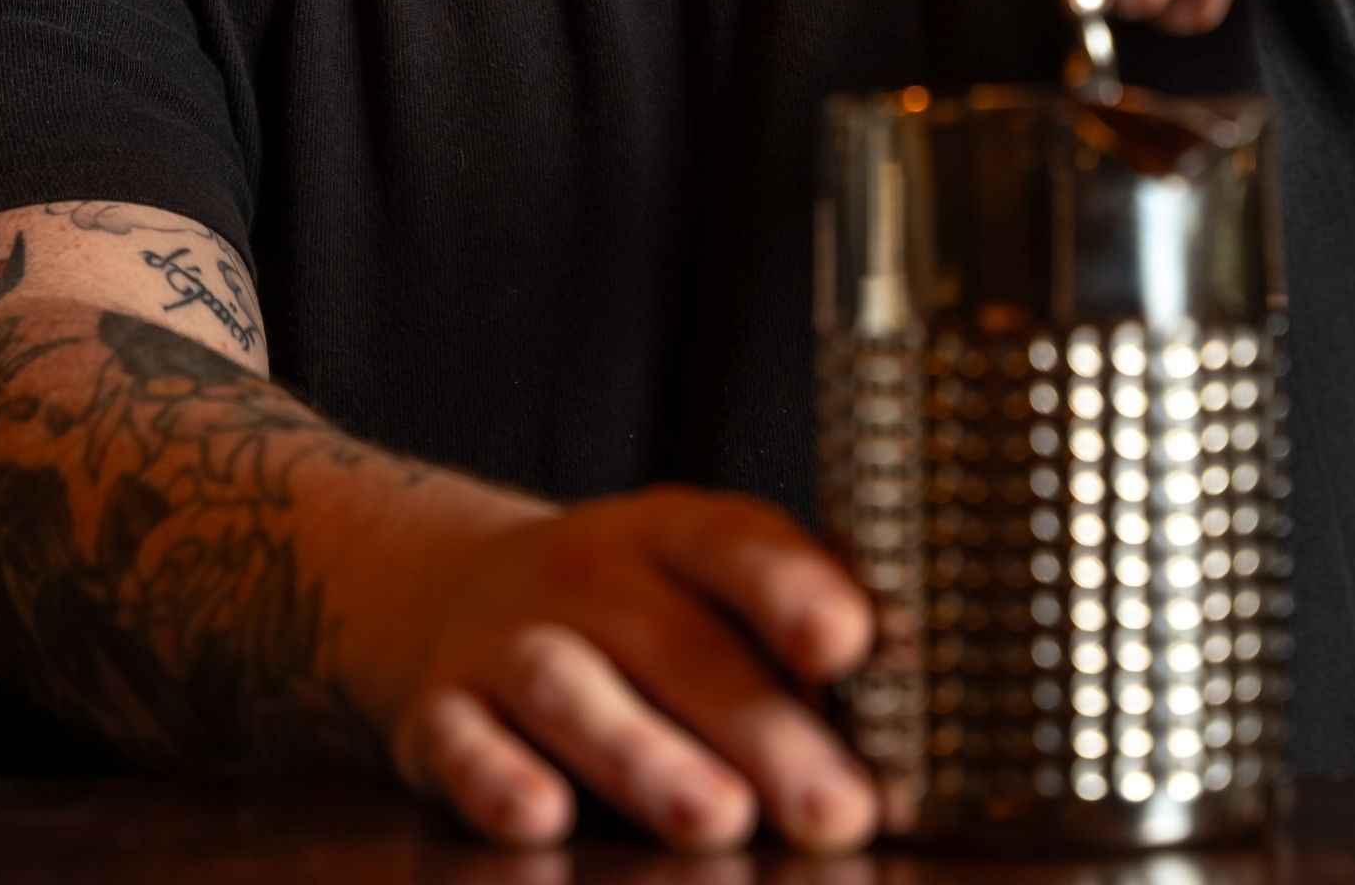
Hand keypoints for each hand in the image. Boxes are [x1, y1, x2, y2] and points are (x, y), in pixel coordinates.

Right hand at [385, 485, 877, 852]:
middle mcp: (588, 572)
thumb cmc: (634, 607)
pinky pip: (459, 741)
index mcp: (672, 532)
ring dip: (645, 756)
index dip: (796, 590)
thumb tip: (916, 694)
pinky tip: (543, 817)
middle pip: (676, 644)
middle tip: (836, 809)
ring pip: (569, 687)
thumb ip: (794, 631)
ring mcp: (507, 638)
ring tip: (717, 822)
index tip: (855, 644)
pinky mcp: (437, 710)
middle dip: (762, 730)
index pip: (739, 545)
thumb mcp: (707, 583)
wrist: (449, 589)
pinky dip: (495, 779)